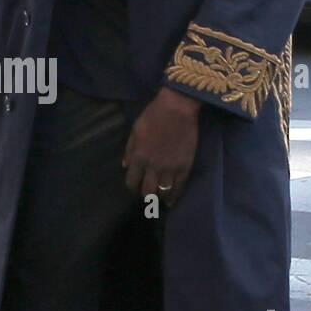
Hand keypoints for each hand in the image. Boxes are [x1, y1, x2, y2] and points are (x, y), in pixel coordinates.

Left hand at [122, 86, 200, 208]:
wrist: (178, 108)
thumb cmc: (153, 116)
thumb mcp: (135, 131)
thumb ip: (129, 150)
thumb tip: (125, 166)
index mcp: (139, 158)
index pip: (131, 182)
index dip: (132, 187)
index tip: (134, 187)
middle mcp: (153, 167)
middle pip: (147, 191)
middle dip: (144, 194)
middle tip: (146, 193)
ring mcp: (170, 168)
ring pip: (162, 192)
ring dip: (158, 197)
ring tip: (158, 198)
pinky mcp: (185, 167)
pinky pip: (179, 188)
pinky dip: (174, 197)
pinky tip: (171, 202)